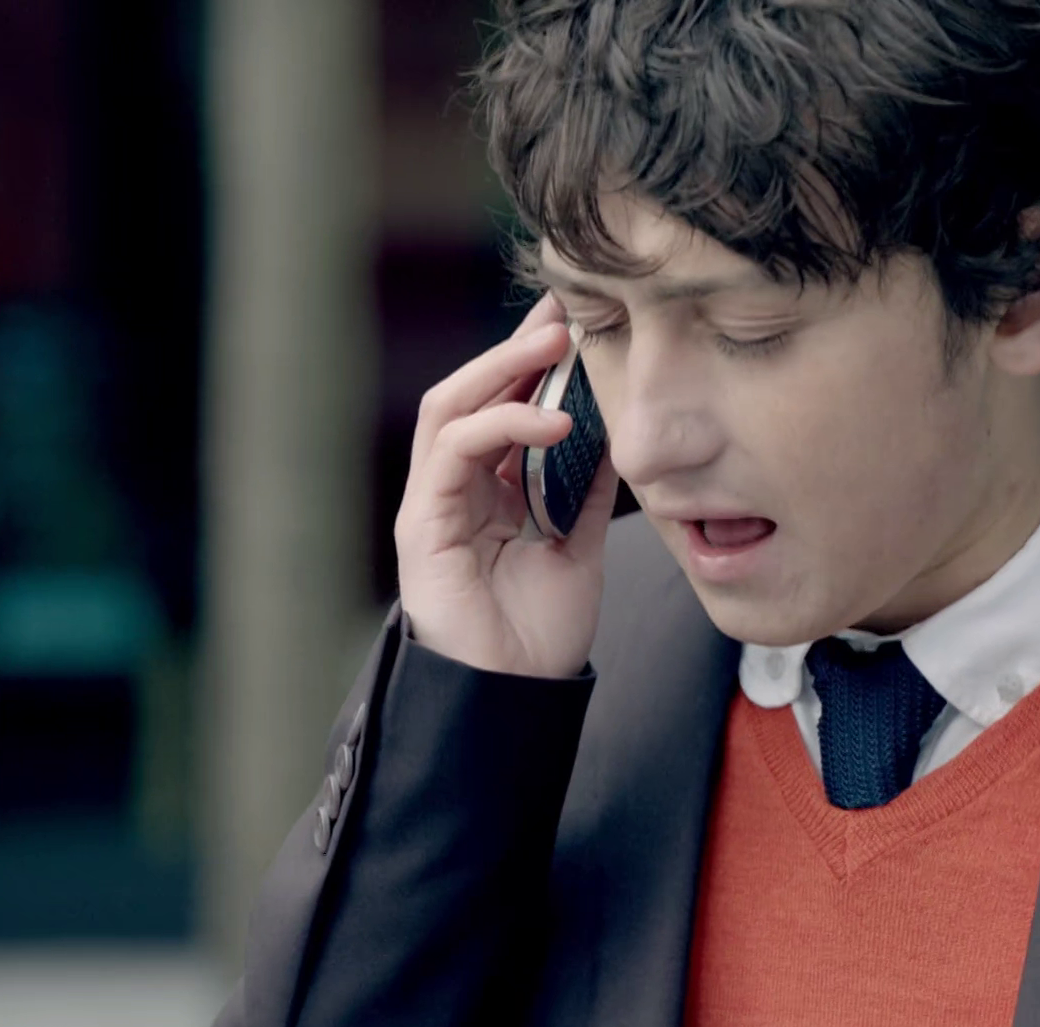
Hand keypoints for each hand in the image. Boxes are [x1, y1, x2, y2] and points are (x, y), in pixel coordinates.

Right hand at [394, 295, 618, 678]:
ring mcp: (431, 503)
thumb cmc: (538, 634)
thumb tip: (618, 432)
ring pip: (450, 408)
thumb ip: (589, 490)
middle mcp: (451, 489)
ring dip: (501, 368)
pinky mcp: (421, 523)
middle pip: (470, 394)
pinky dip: (500, 423)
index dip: (531, 361)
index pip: (499, 406)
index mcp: (484, 492)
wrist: (515, 698)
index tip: (574, 321)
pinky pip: (452, 451)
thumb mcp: (580, 545)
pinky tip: (553, 421)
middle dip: (514, 348)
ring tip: (554, 345)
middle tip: (564, 314)